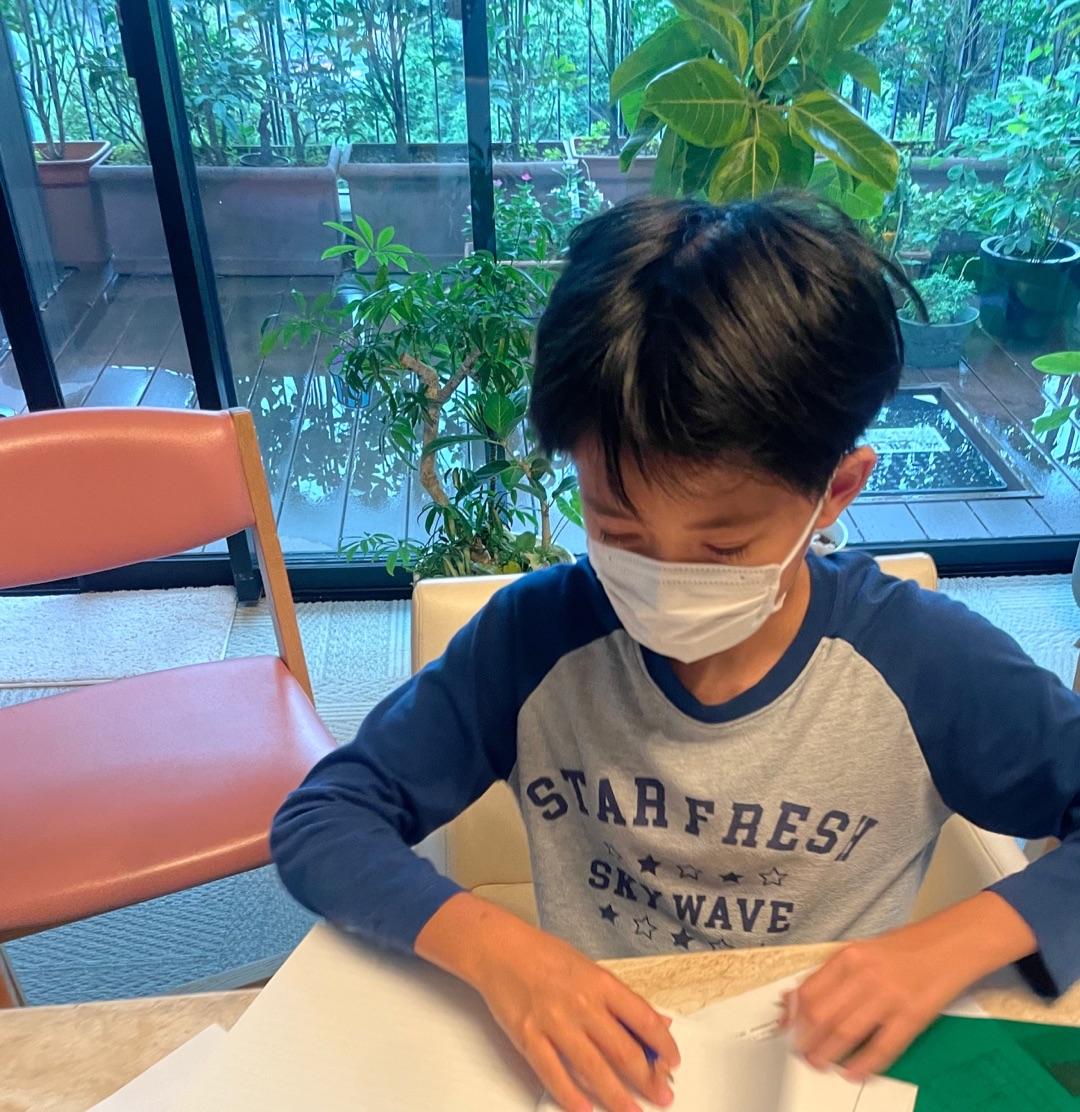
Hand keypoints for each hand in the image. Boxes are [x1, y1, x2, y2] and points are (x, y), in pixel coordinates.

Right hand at [416, 893, 679, 1111]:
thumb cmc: (546, 955)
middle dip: (647, 1079)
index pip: (642, 1017)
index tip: (672, 1062)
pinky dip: (572, 1097)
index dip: (662, 1044)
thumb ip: (622, 999)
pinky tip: (587, 1111)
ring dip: (617, 1097)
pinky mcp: (529, 1038)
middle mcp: (582, 1004)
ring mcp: (555, 1023)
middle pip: (623, 1051)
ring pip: (593, 1069)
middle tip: (663, 1096)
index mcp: (601, 982)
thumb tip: (658, 1022)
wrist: (500, 949)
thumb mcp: (590, 968)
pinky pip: (554, 1074)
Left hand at [780, 892, 1036, 1079]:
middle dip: (807, 1039)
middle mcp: (863, 975)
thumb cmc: (905, 948)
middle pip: (823, 1015)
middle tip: (802, 1053)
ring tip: (819, 1064)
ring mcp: (888, 997)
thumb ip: (834, 974)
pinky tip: (853, 1072)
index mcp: (848, 956)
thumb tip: (798, 997)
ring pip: (847, 1032)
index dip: (795, 1017)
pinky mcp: (912, 1016)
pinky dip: (864, 1063)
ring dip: (828, 1053)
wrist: (952, 943)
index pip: (809, 991)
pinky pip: (883, 1046)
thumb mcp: (863, 951)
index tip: (787, 1031)